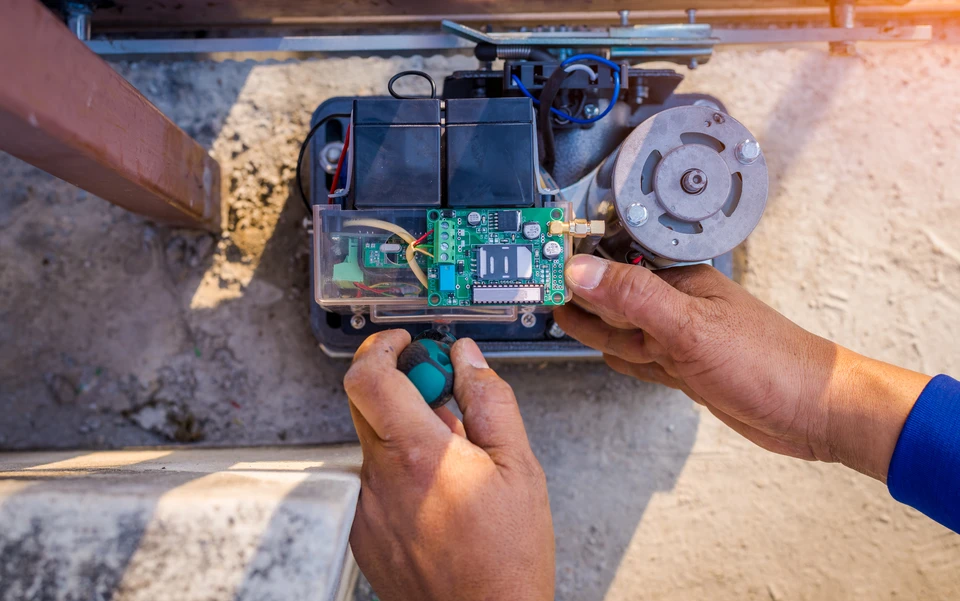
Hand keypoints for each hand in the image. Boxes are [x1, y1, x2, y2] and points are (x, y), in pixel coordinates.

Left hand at [344, 330, 553, 600]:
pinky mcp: (362, 531)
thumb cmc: (506, 558)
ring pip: (374, 442)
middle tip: (446, 403)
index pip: (369, 376)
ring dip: (406, 435)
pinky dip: (400, 472)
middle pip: (365, 401)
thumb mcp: (519, 467)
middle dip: (402, 387)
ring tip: (452, 466)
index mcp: (420, 455)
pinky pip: (373, 479)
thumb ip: (489, 401)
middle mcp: (380, 479)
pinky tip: (438, 496)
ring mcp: (365, 508)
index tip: (405, 343)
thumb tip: (467, 358)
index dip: (382, 346)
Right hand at [554, 255, 930, 480]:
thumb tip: (582, 271)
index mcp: (679, 284)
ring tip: (560, 311)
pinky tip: (608, 353)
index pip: (614, 267)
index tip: (540, 262)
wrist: (816, 413)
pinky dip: (622, 357)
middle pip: (615, 298)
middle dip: (578, 292)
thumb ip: (634, 298)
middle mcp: (678, 308)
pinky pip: (644, 360)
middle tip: (538, 284)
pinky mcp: (688, 371)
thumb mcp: (691, 327)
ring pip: (625, 330)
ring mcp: (682, 341)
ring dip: (593, 324)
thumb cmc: (770, 364)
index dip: (576, 264)